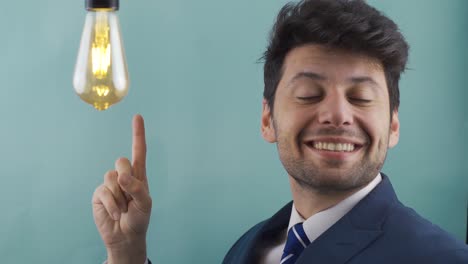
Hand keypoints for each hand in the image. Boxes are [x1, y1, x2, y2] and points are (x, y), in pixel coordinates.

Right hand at [92, 115, 151, 263]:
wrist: (126, 236)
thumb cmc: (139, 218)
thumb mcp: (145, 203)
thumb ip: (136, 187)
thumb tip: (121, 175)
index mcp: (139, 175)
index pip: (139, 151)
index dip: (138, 134)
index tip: (138, 116)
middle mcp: (124, 175)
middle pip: (122, 161)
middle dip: (127, 178)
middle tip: (130, 195)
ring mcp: (110, 184)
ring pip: (111, 177)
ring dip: (119, 196)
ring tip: (124, 208)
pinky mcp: (99, 193)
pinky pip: (104, 191)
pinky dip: (112, 204)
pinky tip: (116, 213)